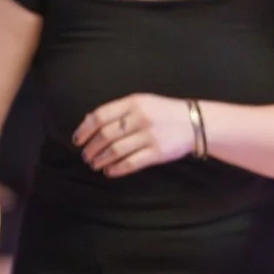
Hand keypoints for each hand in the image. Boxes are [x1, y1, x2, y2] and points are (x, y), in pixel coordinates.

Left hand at [74, 93, 195, 177]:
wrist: (195, 123)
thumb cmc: (163, 112)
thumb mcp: (142, 102)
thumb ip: (118, 110)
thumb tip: (90, 121)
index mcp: (133, 103)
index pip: (100, 116)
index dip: (85, 129)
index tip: (78, 140)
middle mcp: (140, 118)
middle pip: (105, 135)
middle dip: (91, 148)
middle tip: (86, 156)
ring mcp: (150, 136)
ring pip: (115, 151)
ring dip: (101, 160)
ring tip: (95, 164)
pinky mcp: (157, 153)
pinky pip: (131, 163)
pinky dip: (116, 169)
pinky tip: (109, 171)